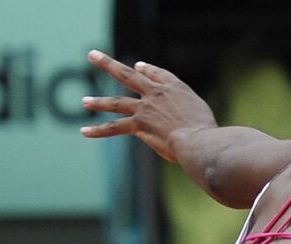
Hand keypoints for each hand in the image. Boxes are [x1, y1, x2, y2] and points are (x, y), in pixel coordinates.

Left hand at [80, 50, 216, 162]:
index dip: (147, 70)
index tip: (139, 68)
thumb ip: (182, 96)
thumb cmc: (206, 128)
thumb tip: (169, 101)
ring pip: (117, 103)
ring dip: (99, 102)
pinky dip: (98, 131)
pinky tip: (84, 132)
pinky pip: (114, 128)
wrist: (199, 141)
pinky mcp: (139, 125)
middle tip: (92, 55)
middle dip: (109, 65)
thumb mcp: (198, 105)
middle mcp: (155, 94)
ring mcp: (145, 109)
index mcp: (173, 88)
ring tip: (84, 102)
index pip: (156, 73)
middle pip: (128, 75)